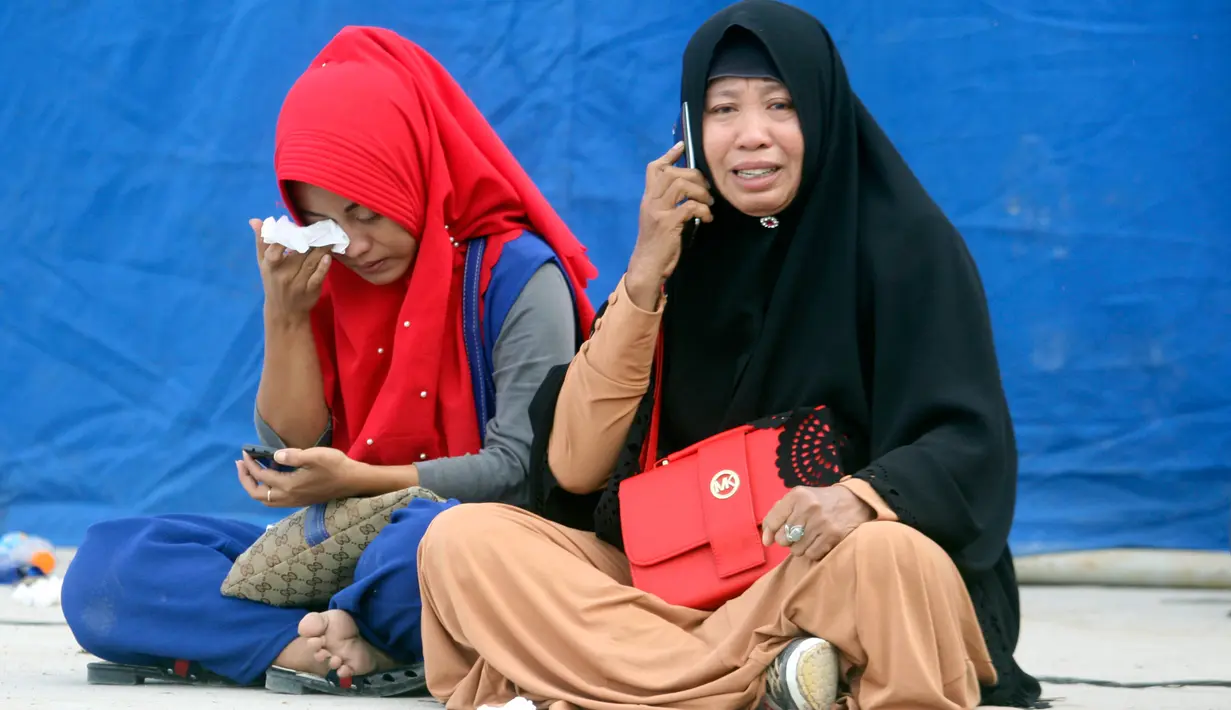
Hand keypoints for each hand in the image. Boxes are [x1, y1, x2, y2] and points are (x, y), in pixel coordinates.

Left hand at [236, 447, 359, 507]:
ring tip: (252, 472)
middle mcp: (288, 497)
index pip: (262, 476)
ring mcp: (294, 501)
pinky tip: (271, 478)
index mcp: (289, 486)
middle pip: (257, 494)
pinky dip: (266, 490)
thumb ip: (293, 456)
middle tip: (241, 464)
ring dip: (254, 486)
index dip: (250, 464)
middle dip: (245, 479)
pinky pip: (274, 500)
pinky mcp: (300, 501)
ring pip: (265, 500)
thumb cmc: (335, 466)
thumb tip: (274, 456)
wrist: (352, 481)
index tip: (245, 452)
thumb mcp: (315, 456)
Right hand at [251, 218, 331, 322]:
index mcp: (270, 267)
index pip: (274, 252)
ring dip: (320, 249)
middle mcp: (284, 276)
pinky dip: (323, 266)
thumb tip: (255, 220)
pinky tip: (328, 256)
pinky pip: (318, 276)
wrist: (284, 311)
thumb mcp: (263, 263)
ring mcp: (298, 284)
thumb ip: (261, 242)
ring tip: (328, 237)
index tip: (294, 229)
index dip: (283, 240)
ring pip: (310, 262)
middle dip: (310, 240)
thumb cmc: (273, 282)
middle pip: (298, 254)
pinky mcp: (311, 290)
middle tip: (320, 228)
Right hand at [625, 142, 713, 308]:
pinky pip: (690, 206)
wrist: (647, 266)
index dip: (668, 155)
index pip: (654, 169)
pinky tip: (707, 218)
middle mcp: (650, 201)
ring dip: (701, 192)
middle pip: (673, 173)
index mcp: (648, 198)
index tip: (681, 146)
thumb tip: (689, 189)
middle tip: (707, 189)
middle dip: (695, 176)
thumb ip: (667, 203)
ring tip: (709, 204)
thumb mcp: (659, 218)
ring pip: (681, 185)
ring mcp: (658, 212)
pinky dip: (703, 210)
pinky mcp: (668, 224)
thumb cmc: (657, 244)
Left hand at [760, 486, 875, 560]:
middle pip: (783, 539)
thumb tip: (766, 540)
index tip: (772, 537)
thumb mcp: (798, 498)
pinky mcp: (833, 536)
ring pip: (796, 550)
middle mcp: (808, 508)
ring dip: (800, 547)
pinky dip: (813, 551)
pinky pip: (811, 555)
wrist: (854, 502)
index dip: (770, 532)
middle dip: (787, 539)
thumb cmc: (820, 502)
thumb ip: (778, 514)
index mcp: (797, 496)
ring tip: (810, 537)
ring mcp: (821, 523)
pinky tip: (819, 541)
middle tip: (797, 533)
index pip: (772, 521)